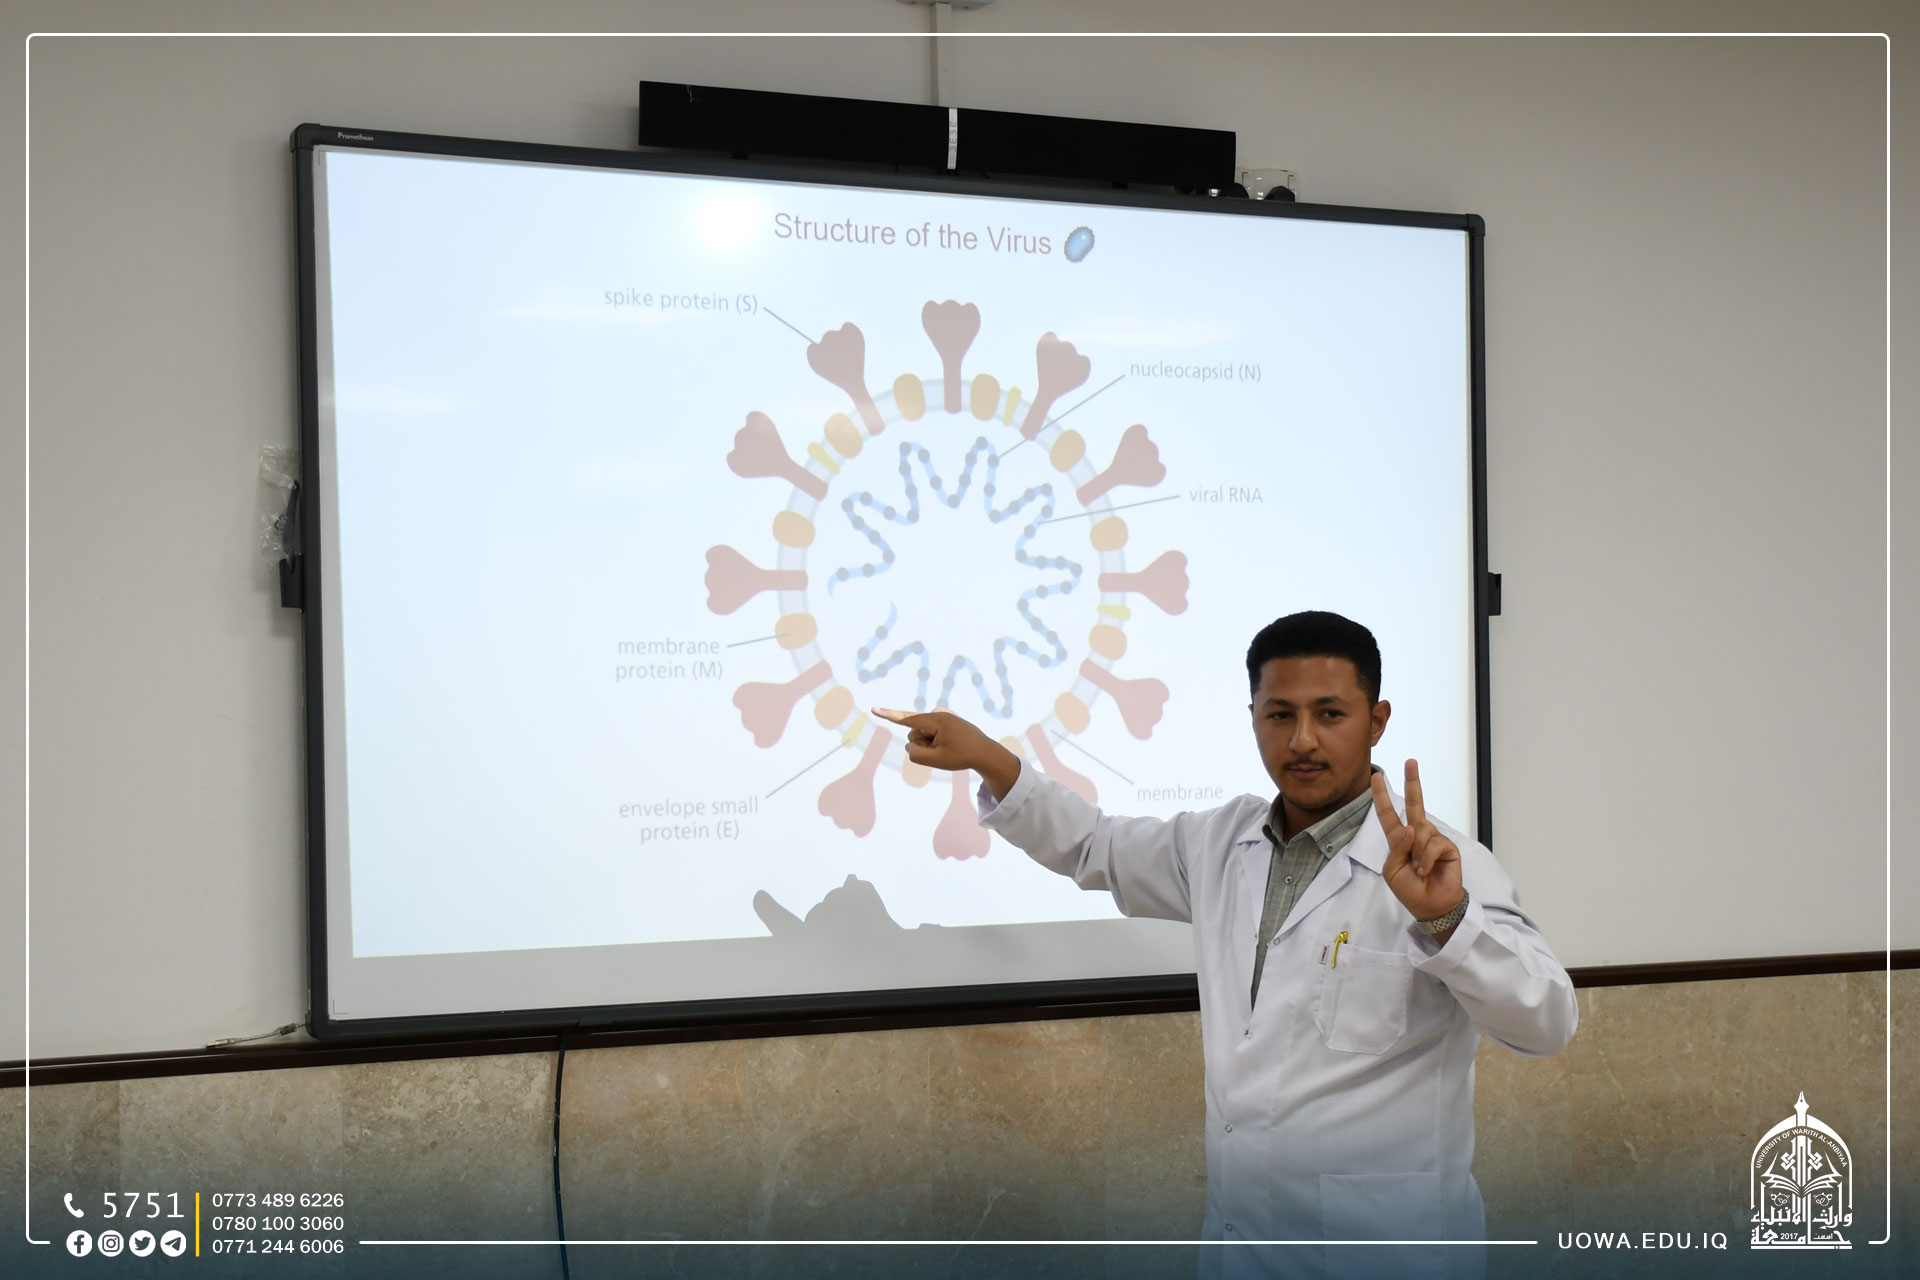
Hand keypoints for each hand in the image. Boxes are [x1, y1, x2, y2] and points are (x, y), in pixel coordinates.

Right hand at [871, 707, 1021, 798]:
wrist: (986, 752)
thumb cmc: (963, 756)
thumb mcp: (937, 761)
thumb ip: (916, 755)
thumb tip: (909, 747)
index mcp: (936, 721)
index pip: (906, 719)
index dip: (888, 715)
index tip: (873, 709)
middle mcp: (938, 714)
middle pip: (914, 733)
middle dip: (923, 745)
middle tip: (944, 751)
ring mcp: (942, 716)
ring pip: (921, 735)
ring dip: (930, 745)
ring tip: (949, 748)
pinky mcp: (944, 720)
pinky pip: (930, 734)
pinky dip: (935, 742)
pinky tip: (949, 744)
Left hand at [1371, 760, 1464, 929]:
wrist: (1430, 906)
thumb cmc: (1410, 889)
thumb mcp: (1392, 870)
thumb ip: (1397, 848)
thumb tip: (1411, 827)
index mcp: (1398, 839)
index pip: (1388, 814)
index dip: (1381, 796)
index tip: (1376, 777)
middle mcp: (1416, 834)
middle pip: (1413, 804)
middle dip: (1412, 782)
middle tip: (1410, 761)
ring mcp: (1432, 838)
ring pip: (1421, 829)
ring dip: (1416, 852)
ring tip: (1419, 869)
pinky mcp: (1447, 846)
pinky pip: (1433, 843)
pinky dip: (1427, 858)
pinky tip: (1427, 869)